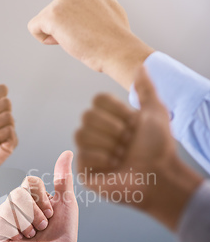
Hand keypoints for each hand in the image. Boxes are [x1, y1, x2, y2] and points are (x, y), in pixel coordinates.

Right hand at [0, 151, 77, 241]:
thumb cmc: (60, 237)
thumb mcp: (67, 205)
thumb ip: (63, 179)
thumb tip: (67, 152)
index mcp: (30, 195)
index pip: (30, 182)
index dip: (42, 200)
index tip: (50, 215)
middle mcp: (14, 203)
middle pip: (19, 194)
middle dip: (36, 214)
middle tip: (41, 228)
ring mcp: (2, 215)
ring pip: (10, 207)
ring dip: (26, 225)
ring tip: (30, 236)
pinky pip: (0, 222)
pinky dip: (13, 232)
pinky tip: (17, 240)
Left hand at [28, 0, 152, 88]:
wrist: (116, 49)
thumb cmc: (115, 34)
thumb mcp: (112, 5)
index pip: (68, 11)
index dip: (77, 26)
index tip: (92, 30)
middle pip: (56, 17)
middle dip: (66, 30)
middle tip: (86, 36)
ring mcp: (61, 2)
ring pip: (46, 23)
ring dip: (58, 36)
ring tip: (78, 38)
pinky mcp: (51, 16)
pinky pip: (34, 28)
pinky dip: (44, 39)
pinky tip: (63, 40)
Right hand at [75, 66, 203, 230]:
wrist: (159, 175)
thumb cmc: (160, 147)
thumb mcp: (156, 112)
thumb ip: (146, 89)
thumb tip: (142, 66)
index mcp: (112, 119)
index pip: (97, 100)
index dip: (116, 111)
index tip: (133, 124)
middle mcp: (99, 134)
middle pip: (86, 116)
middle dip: (112, 129)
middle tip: (128, 142)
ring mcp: (90, 153)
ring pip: (80, 134)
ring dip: (107, 145)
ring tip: (121, 156)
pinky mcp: (85, 171)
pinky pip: (82, 156)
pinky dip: (102, 160)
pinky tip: (114, 167)